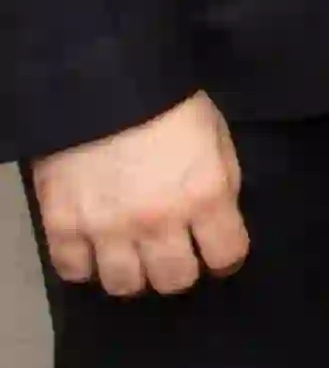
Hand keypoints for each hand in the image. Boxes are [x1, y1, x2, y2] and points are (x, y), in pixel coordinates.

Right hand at [29, 93, 248, 297]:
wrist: (103, 82)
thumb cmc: (169, 104)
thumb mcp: (216, 138)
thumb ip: (220, 185)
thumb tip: (217, 222)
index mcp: (205, 194)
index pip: (226, 256)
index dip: (225, 257)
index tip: (217, 252)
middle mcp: (159, 220)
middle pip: (175, 280)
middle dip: (179, 271)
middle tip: (173, 255)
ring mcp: (107, 227)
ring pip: (125, 285)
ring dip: (132, 273)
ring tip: (132, 255)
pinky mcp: (63, 225)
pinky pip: (74, 271)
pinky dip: (84, 265)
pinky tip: (93, 248)